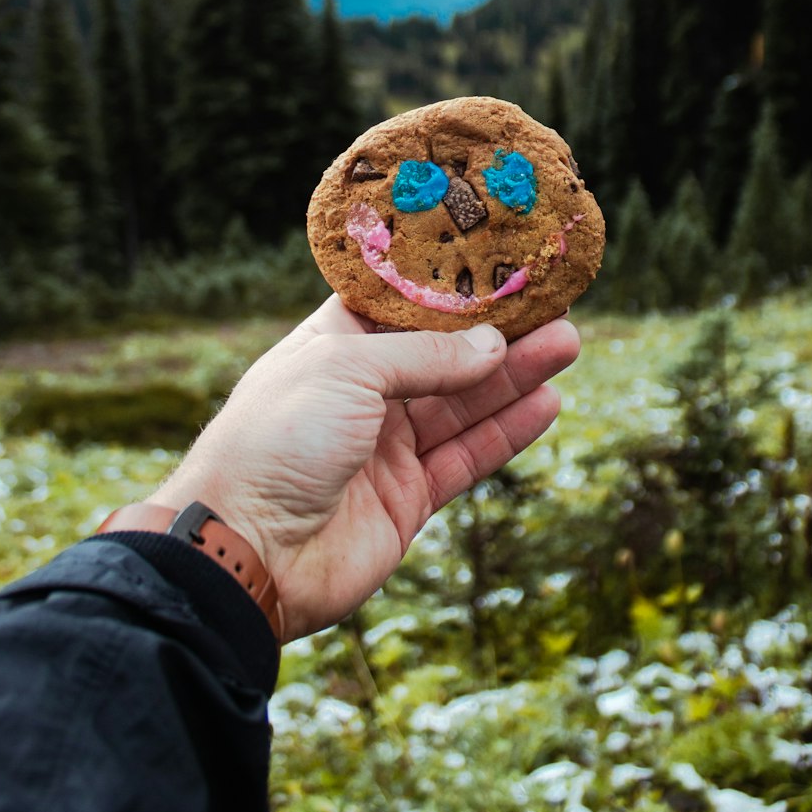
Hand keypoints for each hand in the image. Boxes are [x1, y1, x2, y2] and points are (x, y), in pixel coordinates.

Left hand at [147, 297, 579, 640]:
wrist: (244, 552)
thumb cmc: (276, 440)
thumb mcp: (348, 371)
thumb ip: (427, 357)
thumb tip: (493, 346)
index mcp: (332, 346)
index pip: (399, 304)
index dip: (449, 284)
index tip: (499, 260)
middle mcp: (361, 392)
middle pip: (444, 352)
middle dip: (499, 329)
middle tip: (556, 303)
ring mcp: (385, 446)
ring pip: (464, 402)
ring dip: (516, 375)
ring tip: (568, 343)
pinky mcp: (407, 498)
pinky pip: (467, 457)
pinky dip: (507, 431)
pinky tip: (547, 403)